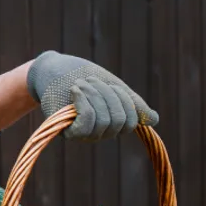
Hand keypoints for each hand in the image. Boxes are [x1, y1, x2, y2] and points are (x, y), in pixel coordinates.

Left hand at [27, 51, 158, 140]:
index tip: (109, 83)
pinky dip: (83, 103)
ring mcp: (85, 135)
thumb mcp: (111, 85)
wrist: (51, 70)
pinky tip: (75, 91)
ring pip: (105, 122)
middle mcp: (102, 133)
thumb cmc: (81, 76)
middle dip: (108, 94)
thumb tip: (154, 120)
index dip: (124, 99)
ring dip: (93, 95)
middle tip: (89, 81)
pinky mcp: (68, 132)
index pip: (133, 120)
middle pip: (120, 121)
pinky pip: (87, 124)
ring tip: (80, 84)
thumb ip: (132, 101)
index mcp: (114, 121)